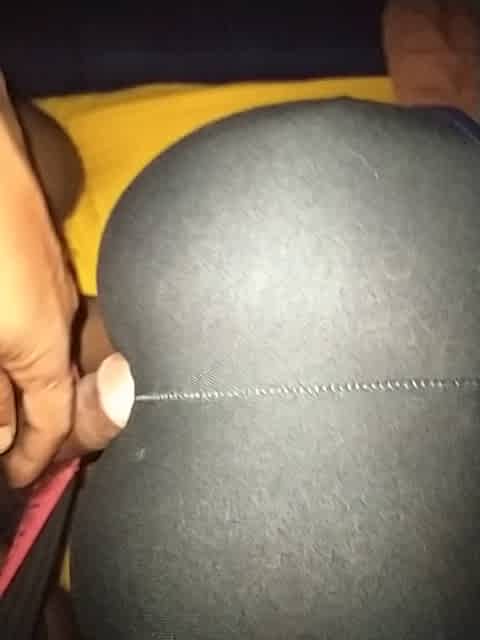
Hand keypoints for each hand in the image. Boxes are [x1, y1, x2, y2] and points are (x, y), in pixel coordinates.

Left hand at [0, 97, 133, 486]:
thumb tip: (5, 435)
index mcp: (42, 344)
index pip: (51, 422)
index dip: (36, 457)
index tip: (21, 480)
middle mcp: (58, 318)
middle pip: (55, 388)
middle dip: (37, 426)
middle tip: (15, 450)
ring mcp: (52, 285)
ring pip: (43, 353)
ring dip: (27, 385)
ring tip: (10, 406)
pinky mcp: (38, 260)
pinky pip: (38, 323)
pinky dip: (22, 350)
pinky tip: (10, 346)